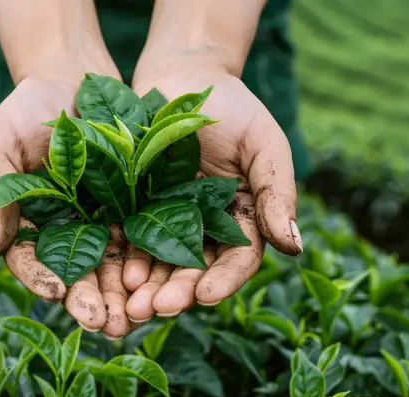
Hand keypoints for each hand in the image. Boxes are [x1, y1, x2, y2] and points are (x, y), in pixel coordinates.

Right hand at [0, 66, 133, 338]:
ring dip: (123, 295)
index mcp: (30, 223)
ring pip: (113, 266)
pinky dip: (150, 262)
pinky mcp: (136, 207)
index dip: (42, 279)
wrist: (72, 78)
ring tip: (136, 318)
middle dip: (91, 301)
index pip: (31, 261)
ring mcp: (103, 220)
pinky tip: (160, 281)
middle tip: (106, 326)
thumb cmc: (26, 109)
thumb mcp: (0, 145)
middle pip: (77, 274)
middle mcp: (67, 230)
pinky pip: (143, 239)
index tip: (56, 294)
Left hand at [123, 60, 302, 320]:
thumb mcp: (264, 144)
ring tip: (132, 306)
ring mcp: (166, 217)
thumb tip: (293, 245)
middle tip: (157, 310)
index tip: (206, 296)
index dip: (223, 280)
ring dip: (147, 287)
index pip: (236, 259)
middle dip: (177, 292)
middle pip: (193, 268)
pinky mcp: (133, 205)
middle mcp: (203, 226)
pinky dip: (123, 258)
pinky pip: (128, 237)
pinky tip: (115, 274)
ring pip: (159, 261)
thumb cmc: (232, 107)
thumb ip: (276, 192)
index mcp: (240, 217)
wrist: (182, 76)